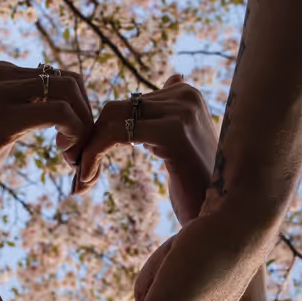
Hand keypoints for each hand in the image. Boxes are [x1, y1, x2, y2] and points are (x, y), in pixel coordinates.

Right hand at [0, 60, 93, 195]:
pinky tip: (64, 153)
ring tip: (70, 155)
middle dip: (84, 114)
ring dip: (82, 125)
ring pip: (68, 92)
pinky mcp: (1, 119)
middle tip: (77, 148)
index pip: (59, 76)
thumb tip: (60, 108)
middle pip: (69, 80)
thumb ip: (25, 108)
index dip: (77, 107)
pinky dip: (75, 132)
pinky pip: (59, 113)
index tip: (71, 139)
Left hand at [72, 74, 218, 225]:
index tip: (82, 159)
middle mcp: (185, 96)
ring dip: (88, 149)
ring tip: (82, 178)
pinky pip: (115, 134)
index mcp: (186, 95)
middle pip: (114, 108)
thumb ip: (173, 115)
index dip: (99, 131)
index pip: (125, 104)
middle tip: (76, 170)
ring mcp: (182, 111)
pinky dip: (93, 154)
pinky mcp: (174, 133)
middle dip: (89, 138)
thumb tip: (174, 78)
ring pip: (110, 119)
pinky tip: (87, 179)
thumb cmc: (200, 190)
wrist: (224, 222)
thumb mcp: (187, 144)